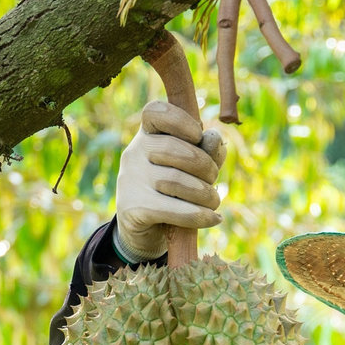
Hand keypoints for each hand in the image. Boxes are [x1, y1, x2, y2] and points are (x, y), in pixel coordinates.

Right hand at [112, 100, 225, 261]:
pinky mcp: (133, 208)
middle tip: (213, 181)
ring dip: (206, 194)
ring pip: (176, 180)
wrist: (147, 232)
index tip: (197, 136)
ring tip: (213, 201)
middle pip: (176, 149)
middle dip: (206, 166)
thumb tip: (213, 139)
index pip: (155, 111)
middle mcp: (134, 153)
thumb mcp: (193, 168)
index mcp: (147, 136)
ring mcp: (130, 180)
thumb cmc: (175, 193)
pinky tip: (212, 218)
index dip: (181, 120)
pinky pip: (174, 209)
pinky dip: (199, 216)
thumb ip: (207, 151)